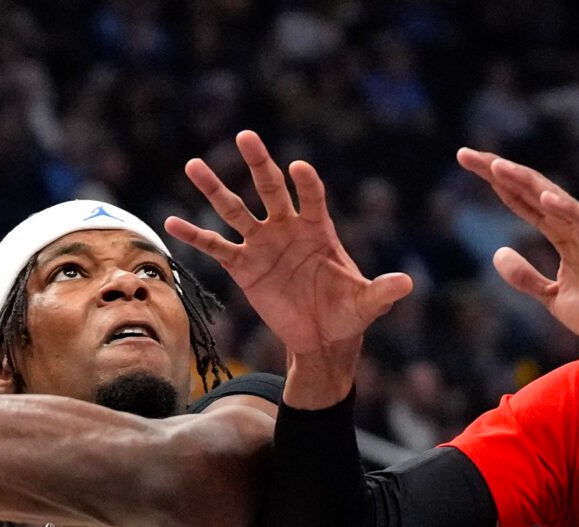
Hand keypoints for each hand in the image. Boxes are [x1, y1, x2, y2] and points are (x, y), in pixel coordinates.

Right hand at [164, 131, 413, 358]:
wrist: (322, 338)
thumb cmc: (348, 314)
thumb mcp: (367, 303)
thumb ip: (382, 291)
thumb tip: (407, 285)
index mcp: (319, 230)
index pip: (312, 197)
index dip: (307, 184)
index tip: (299, 169)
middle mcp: (287, 228)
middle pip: (270, 188)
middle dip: (259, 163)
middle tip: (246, 136)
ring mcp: (263, 245)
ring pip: (236, 210)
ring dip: (215, 189)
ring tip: (194, 165)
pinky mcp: (244, 267)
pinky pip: (216, 247)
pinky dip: (195, 236)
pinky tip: (171, 222)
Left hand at [456, 148, 578, 357]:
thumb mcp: (550, 297)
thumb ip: (525, 276)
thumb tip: (498, 253)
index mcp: (561, 233)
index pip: (523, 200)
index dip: (497, 183)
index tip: (467, 164)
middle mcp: (574, 225)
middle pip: (531, 189)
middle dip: (498, 171)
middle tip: (465, 154)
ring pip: (554, 198)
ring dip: (525, 181)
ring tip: (496, 168)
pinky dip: (566, 209)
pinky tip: (545, 197)